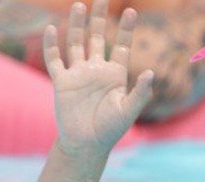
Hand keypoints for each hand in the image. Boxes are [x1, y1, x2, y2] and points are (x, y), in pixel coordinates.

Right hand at [44, 0, 154, 155]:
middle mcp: (96, 70)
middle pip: (97, 38)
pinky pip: (55, 60)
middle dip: (99, 19)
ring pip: (76, 44)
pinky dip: (52, 45)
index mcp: (115, 74)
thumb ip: (140, 93)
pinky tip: (52, 29)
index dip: (126, 29)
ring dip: (77, 26)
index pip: (122, 45)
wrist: (86, 144)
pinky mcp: (62, 82)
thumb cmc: (110, 129)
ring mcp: (78, 74)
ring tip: (79, 6)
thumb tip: (151, 73)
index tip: (132, 10)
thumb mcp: (129, 111)